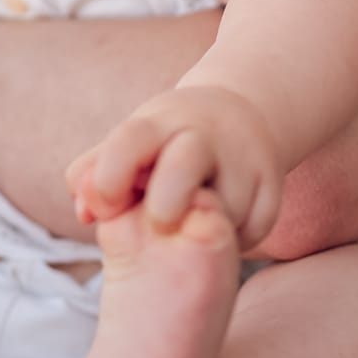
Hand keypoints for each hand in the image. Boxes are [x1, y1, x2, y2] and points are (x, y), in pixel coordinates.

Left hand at [66, 85, 282, 250]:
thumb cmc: (164, 143)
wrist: (237, 116)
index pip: (129, 141)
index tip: (108, 205)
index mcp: (159, 123)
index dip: (110, 178)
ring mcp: (244, 158)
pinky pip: (254, 228)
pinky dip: (234, 241)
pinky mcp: (272, 186)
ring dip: (202, 232)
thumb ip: (92, 175)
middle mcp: (205, 135)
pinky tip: (217, 230)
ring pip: (225, 210)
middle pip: (184, 166)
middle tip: (159, 222)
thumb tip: (85, 214)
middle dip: (164, 205)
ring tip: (189, 227)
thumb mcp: (129, 144)